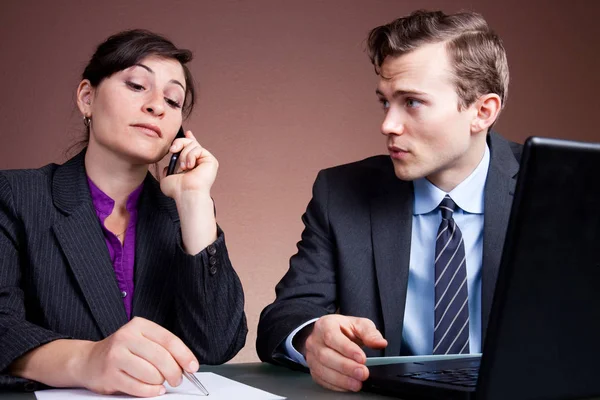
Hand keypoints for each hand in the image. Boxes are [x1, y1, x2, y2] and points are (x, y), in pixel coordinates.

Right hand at [75, 317, 198, 396]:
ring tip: (158, 382)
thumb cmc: (122, 351)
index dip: (184, 355)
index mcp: (139, 326)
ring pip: (151, 374)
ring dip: (160, 383)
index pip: (169, 340)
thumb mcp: (142, 341)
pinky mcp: (109, 375)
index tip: (193, 367)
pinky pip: (138, 387)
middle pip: (162, 358)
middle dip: (174, 373)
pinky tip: (152, 389)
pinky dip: (150, 392)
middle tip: (177, 379)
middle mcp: (126, 337)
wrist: (89, 360)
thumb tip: (187, 364)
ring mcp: (116, 356)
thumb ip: (163, 348)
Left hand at [160, 130, 217, 200]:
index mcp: (191, 165)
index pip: (192, 148)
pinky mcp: (211, 160)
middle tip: (173, 150)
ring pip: (193, 145)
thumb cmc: (177, 190)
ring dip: (184, 154)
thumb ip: (168, 170)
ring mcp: (206, 161)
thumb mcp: (167, 177)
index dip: (190, 139)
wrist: (186, 193)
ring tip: (184, 167)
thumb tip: (169, 166)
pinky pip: (198, 149)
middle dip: (179, 143)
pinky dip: (191, 156)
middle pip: (190, 142)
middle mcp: (200, 162)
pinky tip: (190, 166)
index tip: (188, 132)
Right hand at [303, 315, 386, 391]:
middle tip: (363, 373)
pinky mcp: (313, 369)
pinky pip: (321, 379)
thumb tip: (380, 343)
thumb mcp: (359, 325)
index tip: (362, 358)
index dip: (346, 349)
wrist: (331, 334)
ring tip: (357, 383)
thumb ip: (370, 333)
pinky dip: (336, 385)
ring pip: (322, 370)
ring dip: (341, 379)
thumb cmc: (345, 330)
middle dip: (346, 367)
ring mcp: (311, 356)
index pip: (331, 336)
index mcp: (325, 324)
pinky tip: (348, 385)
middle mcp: (314, 340)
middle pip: (325, 355)